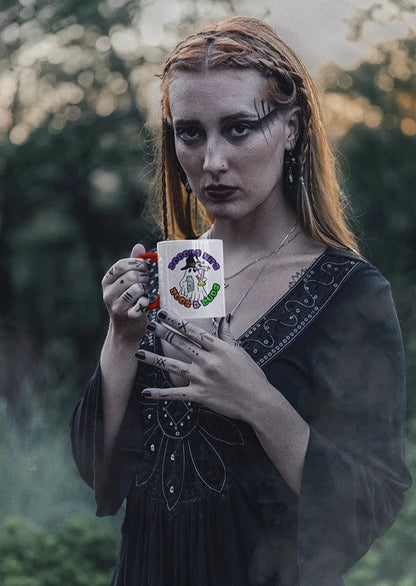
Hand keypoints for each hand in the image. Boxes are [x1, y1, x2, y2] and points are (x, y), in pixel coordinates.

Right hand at [102, 243, 149, 340]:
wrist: (126, 330)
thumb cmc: (129, 301)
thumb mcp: (127, 282)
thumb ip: (132, 264)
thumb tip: (139, 246)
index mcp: (106, 282)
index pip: (121, 265)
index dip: (136, 263)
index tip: (144, 266)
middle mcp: (108, 294)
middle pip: (131, 276)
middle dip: (143, 277)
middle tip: (146, 281)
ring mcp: (116, 306)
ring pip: (137, 289)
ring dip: (145, 290)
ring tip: (144, 293)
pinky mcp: (128, 316)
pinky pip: (141, 303)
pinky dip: (146, 302)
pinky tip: (144, 304)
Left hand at [135, 309, 272, 422]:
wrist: (258, 401)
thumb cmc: (251, 375)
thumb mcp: (240, 351)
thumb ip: (227, 334)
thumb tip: (224, 318)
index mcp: (218, 348)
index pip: (193, 331)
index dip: (175, 322)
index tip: (162, 313)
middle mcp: (208, 361)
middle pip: (180, 344)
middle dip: (162, 333)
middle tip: (148, 325)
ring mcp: (202, 378)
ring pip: (172, 366)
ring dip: (153, 359)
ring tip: (138, 352)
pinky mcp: (199, 395)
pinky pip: (175, 394)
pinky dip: (159, 394)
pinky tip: (145, 392)